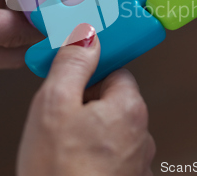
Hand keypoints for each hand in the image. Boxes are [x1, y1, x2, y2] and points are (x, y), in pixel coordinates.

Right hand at [17, 23, 154, 175]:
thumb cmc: (60, 170)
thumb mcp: (55, 104)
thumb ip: (73, 64)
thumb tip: (86, 34)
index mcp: (129, 107)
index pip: (116, 71)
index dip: (89, 74)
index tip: (70, 80)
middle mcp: (141, 134)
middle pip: (113, 101)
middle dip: (85, 104)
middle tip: (58, 118)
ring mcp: (137, 162)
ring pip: (110, 131)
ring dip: (89, 131)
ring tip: (62, 146)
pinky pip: (110, 156)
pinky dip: (94, 156)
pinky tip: (72, 166)